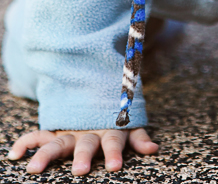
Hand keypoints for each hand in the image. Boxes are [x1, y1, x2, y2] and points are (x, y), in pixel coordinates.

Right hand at [7, 127, 157, 175]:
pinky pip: (37, 135)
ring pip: (57, 143)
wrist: (94, 95)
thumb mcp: (129, 126)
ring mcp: (70, 133)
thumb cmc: (114, 119)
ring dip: (46, 154)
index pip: (113, 142)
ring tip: (34, 169)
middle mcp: (88, 133)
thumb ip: (139, 137)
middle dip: (83, 157)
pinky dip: (25, 142)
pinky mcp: (54, 133)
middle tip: (80, 171)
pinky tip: (15, 153)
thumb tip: (154, 149)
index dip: (114, 153)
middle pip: (85, 144)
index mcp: (108, 131)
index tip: (114, 167)